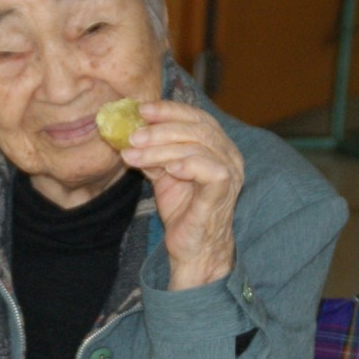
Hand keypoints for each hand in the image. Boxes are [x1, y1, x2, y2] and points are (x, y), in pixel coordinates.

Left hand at [120, 99, 242, 289]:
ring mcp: (230, 173)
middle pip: (197, 129)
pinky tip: (168, 169)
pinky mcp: (223, 193)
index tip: (142, 110)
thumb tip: (128, 131)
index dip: (170, 110)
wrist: (192, 248)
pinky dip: (187, 165)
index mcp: (218, 146)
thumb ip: (153, 152)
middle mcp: (229, 155)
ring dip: (160, 149)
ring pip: (197, 147)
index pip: (197, 117)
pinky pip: (210, 171)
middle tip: (133, 135)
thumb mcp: (163, 174)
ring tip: (133, 155)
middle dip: (160, 129)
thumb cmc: (182, 210)